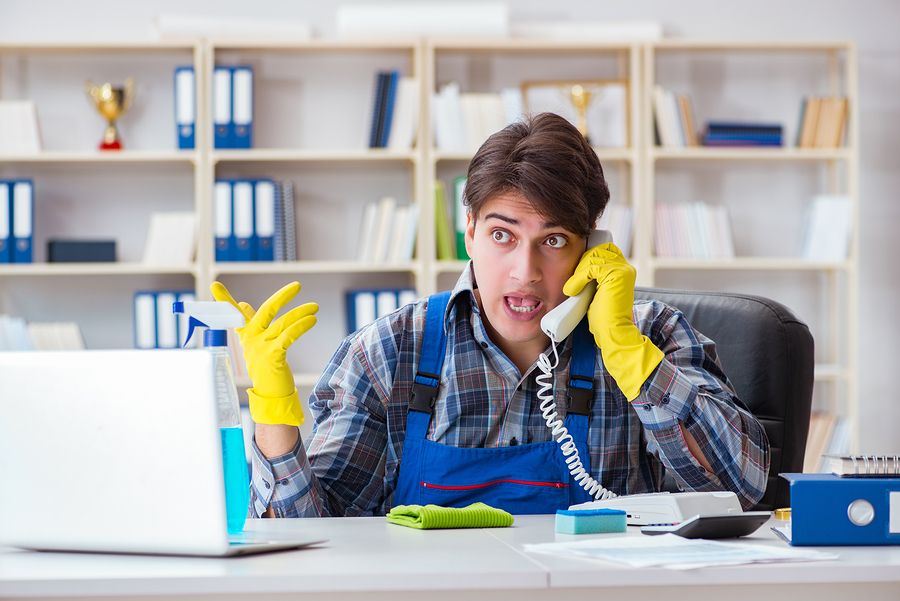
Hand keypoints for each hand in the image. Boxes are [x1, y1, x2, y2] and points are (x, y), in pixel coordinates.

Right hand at [211, 281, 317, 425]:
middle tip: (297, 285)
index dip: (223, 299)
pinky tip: (312, 320)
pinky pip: (289, 336)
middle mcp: (251, 338)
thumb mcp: (255, 343)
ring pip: (283, 323)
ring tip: (315, 307)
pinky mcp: (273, 356)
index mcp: (245, 333)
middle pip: (267, 310)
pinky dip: (302, 326)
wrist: (270, 393)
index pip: (233, 313)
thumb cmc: (264, 365)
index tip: (214, 285)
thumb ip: (249, 322)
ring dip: (301, 313)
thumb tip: (244, 303)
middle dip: (283, 296)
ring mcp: (261, 347)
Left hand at [563, 243, 662, 400]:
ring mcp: (622, 270)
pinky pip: (591, 267)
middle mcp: (625, 267)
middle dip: (581, 263)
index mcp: (622, 270)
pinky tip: (573, 291)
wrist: (612, 334)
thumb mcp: (594, 292)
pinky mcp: (617, 275)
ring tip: (572, 290)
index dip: (587, 257)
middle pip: (597, 250)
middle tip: (574, 283)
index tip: (576, 274)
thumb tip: (575, 268)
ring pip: (592, 257)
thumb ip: (590, 278)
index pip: (602, 250)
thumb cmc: (602, 318)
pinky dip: (578, 278)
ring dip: (578, 273)